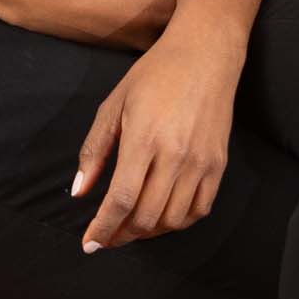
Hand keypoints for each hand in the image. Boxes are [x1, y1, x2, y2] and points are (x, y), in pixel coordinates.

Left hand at [71, 26, 243, 250]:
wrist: (205, 54)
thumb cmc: (154, 75)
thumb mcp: (113, 105)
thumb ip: (94, 151)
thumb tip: (79, 192)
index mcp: (143, 140)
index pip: (120, 200)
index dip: (103, 228)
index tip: (89, 243)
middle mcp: (175, 156)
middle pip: (146, 216)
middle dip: (121, 234)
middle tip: (107, 236)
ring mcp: (200, 162)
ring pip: (173, 219)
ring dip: (148, 231)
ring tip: (132, 226)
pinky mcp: (218, 164)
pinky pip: (199, 209)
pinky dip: (178, 222)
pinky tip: (162, 216)